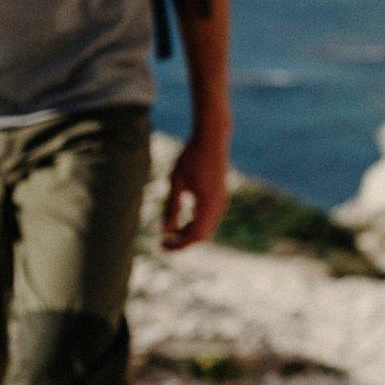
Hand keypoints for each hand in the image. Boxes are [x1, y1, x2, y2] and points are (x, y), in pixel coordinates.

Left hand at [162, 134, 228, 250]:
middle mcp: (218, 205)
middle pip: (202, 235)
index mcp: (207, 204)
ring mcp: (222, 201)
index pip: (193, 236)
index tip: (161, 246)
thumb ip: (171, 207)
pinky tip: (183, 219)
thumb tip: (165, 230)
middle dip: (183, 242)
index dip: (178, 245)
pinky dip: (197, 224)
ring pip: (207, 228)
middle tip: (164, 241)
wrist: (213, 138)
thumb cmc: (191, 157)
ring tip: (171, 231)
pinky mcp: (222, 196)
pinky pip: (210, 219)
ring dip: (190, 233)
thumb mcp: (176, 181)